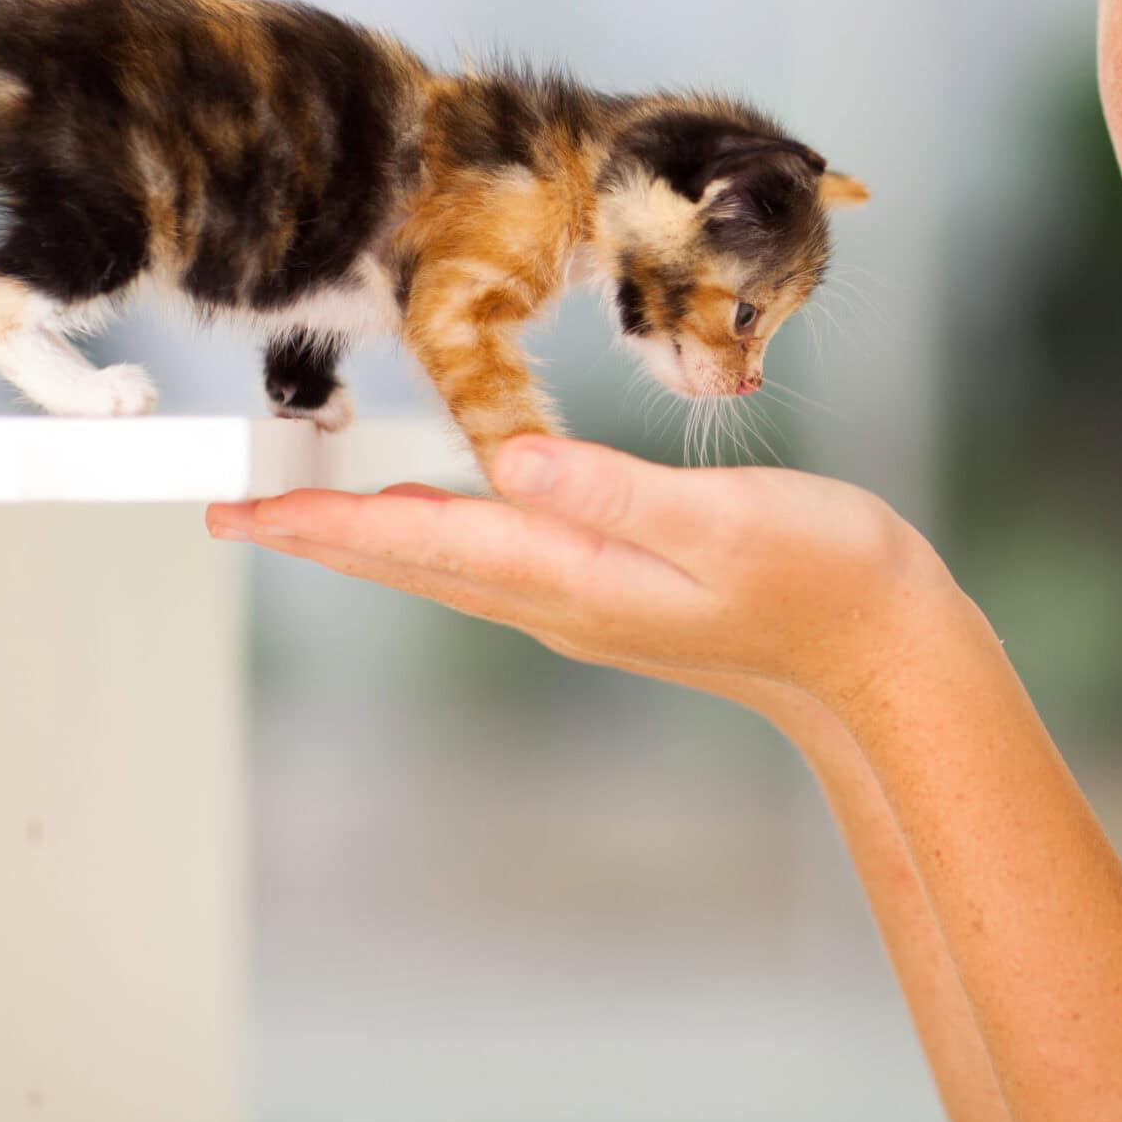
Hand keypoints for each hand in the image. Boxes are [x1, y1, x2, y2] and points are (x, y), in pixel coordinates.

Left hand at [203, 436, 967, 734]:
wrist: (888, 657)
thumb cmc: (827, 577)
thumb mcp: (727, 520)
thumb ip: (615, 491)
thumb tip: (509, 463)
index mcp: (582, 580)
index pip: (431, 543)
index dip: (331, 523)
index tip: (245, 510)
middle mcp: (569, 604)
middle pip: (421, 565)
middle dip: (325, 535)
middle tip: (234, 511)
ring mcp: (593, 608)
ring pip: (456, 568)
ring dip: (375, 540)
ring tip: (305, 515)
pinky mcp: (622, 598)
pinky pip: (501, 565)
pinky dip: (444, 537)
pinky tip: (436, 518)